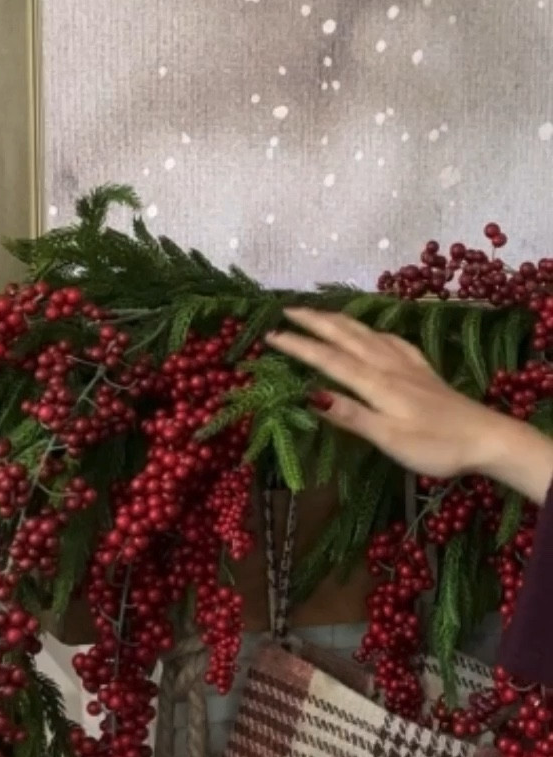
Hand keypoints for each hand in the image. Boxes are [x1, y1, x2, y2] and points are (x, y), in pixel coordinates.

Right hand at [267, 309, 552, 502]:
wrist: (487, 438)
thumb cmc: (437, 446)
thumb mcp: (390, 438)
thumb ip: (352, 416)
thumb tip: (312, 396)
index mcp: (377, 384)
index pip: (329, 360)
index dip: (299, 346)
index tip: (271, 336)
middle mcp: (389, 367)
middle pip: (346, 337)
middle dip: (315, 322)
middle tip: (285, 310)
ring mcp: (408, 365)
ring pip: (367, 334)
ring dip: (339, 321)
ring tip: (319, 312)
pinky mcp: (423, 371)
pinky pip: (392, 341)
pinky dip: (374, 331)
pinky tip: (373, 332)